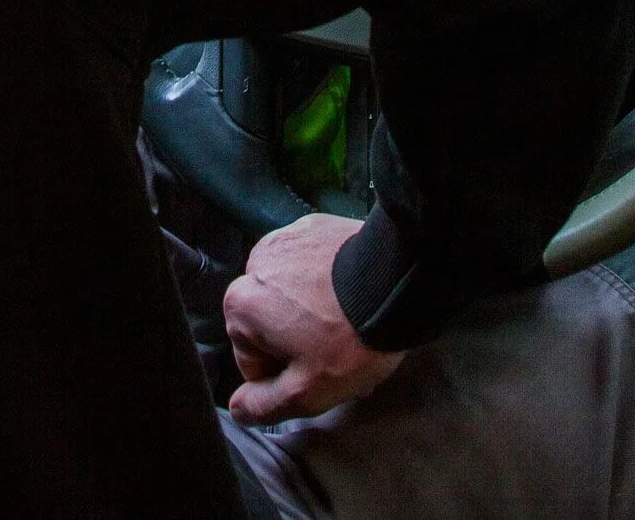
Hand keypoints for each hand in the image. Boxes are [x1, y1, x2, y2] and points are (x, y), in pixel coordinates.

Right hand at [223, 213, 404, 425]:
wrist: (398, 281)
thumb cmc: (351, 340)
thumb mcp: (308, 391)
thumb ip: (265, 405)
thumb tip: (236, 409)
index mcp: (241, 306)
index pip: (253, 360)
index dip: (288, 375)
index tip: (321, 372)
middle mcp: (253, 265)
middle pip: (270, 323)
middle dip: (299, 341)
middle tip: (340, 350)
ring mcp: (284, 239)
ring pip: (290, 293)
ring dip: (311, 309)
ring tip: (350, 320)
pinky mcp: (314, 225)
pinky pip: (311, 264)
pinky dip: (326, 279)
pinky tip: (353, 293)